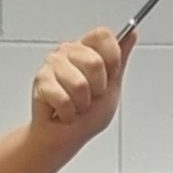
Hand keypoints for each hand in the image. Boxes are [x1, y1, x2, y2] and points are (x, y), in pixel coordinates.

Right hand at [31, 28, 133, 144]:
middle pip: (94, 61)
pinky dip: (68, 114)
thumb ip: (120, 60)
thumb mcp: (113, 87)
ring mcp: (52, 64)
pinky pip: (64, 100)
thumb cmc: (87, 116)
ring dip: (82, 104)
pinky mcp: (41, 81)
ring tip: (75, 105)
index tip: (111, 75)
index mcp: (87, 49)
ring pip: (79, 84)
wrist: (65, 138)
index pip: (102, 35)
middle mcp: (68, 51)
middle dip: (98, 88)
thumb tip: (132, 33)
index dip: (111, 57)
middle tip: (89, 97)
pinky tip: (62, 113)